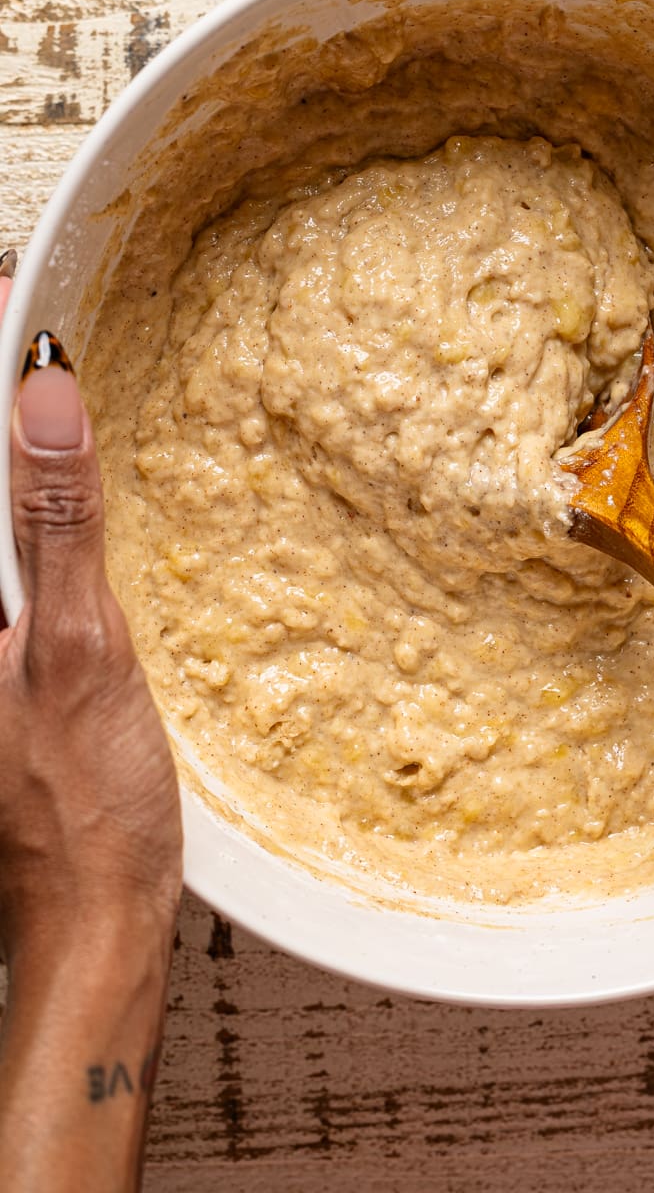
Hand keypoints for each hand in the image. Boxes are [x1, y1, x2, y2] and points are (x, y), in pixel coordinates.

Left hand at [0, 263, 181, 1189]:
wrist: (96, 915)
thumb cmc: (86, 809)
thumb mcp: (82, 651)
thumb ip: (56, 521)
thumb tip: (44, 394)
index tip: (11, 287)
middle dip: (3, 395)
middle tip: (33, 308)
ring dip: (21, 443)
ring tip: (53, 370)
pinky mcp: (4, 651)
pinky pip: (13, 549)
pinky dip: (40, 497)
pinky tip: (73, 475)